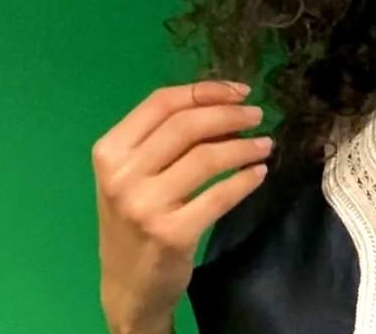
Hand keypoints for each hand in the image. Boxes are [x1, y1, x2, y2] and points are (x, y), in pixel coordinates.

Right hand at [93, 80, 273, 332]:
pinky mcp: (170, 233)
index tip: (241, 91)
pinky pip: (219, 196)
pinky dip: (244, 181)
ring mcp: (144, 205)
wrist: (128, 284)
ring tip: (265, 145)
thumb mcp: (135, 173)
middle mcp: (121, 175)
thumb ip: (167, 138)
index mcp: (110, 151)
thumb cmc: (136, 216)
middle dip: (230, 114)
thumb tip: (227, 105)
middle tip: (258, 116)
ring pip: (206, 157)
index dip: (206, 91)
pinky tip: (259, 174)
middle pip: (187, 125)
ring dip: (244, 147)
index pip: (161, 102)